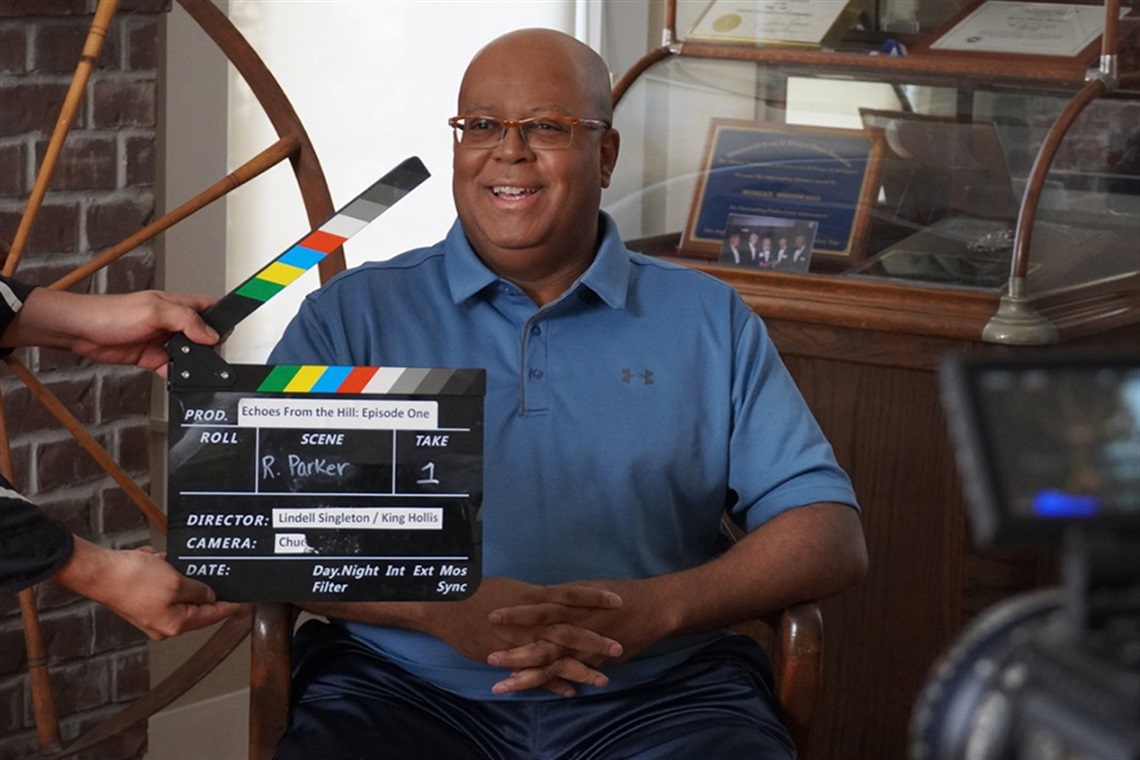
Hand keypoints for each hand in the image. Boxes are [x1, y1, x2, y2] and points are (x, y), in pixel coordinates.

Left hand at [5, 288, 218, 376]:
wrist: (81, 332)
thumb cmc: (110, 313)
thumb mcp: (154, 311)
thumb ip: (185, 320)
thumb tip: (210, 335)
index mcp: (177, 304)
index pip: (209, 307)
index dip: (221, 318)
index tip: (231, 329)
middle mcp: (173, 322)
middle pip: (203, 335)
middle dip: (210, 346)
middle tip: (212, 355)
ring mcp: (163, 340)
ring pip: (190, 354)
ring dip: (194, 363)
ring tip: (196, 368)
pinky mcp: (152, 357)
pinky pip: (173, 368)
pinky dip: (177, 375)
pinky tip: (177, 376)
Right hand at [53, 539, 244, 639]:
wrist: (97, 571)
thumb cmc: (131, 580)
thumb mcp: (176, 583)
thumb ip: (198, 590)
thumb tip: (209, 595)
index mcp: (174, 624)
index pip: (211, 616)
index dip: (229, 606)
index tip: (244, 602)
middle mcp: (162, 623)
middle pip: (194, 605)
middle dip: (200, 585)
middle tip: (213, 572)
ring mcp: (149, 612)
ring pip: (177, 591)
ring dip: (178, 575)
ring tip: (172, 563)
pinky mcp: (139, 599)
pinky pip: (160, 582)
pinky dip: (162, 570)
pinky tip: (156, 560)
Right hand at [416, 577, 624, 695]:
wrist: (448, 606)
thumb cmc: (479, 592)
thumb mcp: (513, 589)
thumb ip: (537, 596)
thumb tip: (556, 597)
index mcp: (534, 596)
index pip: (571, 594)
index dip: (595, 598)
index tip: (619, 600)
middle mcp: (531, 618)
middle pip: (570, 628)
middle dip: (595, 639)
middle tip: (620, 647)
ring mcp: (520, 638)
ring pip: (556, 654)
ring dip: (580, 667)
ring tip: (604, 678)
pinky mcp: (508, 654)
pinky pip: (534, 671)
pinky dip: (552, 682)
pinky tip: (570, 691)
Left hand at [486, 577, 675, 695]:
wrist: (653, 607)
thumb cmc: (620, 593)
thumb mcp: (587, 588)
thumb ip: (564, 598)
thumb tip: (542, 597)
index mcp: (570, 603)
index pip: (537, 609)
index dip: (515, 614)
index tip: (490, 616)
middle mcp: (576, 625)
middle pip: (540, 639)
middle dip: (514, 650)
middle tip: (489, 656)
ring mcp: (586, 644)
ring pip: (552, 661)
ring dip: (526, 673)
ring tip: (503, 683)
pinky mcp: (598, 659)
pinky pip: (574, 673)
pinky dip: (559, 683)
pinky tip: (543, 695)